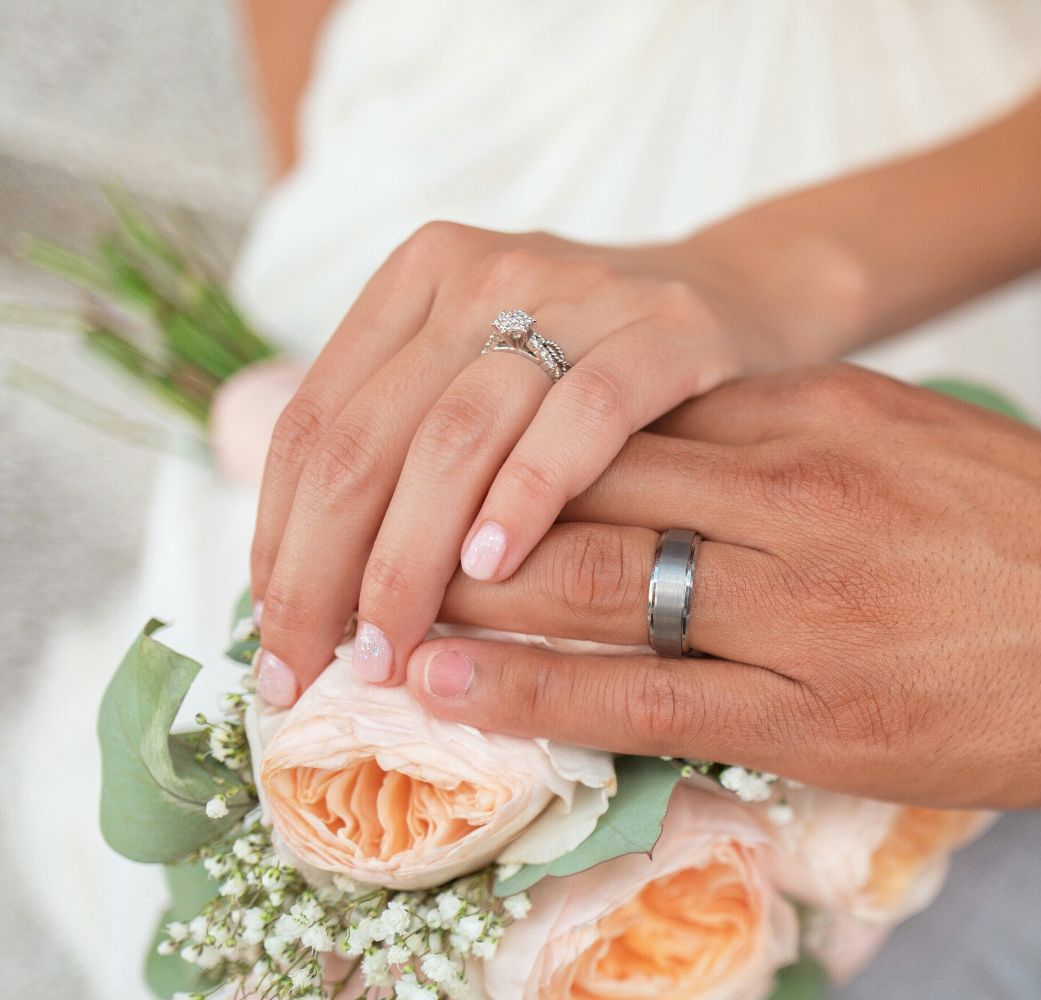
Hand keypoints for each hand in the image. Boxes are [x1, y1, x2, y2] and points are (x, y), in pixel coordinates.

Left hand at [249, 223, 841, 705]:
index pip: (315, 424)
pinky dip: (527, 495)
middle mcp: (483, 274)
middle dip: (325, 569)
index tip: (275, 642)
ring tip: (390, 644)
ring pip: (455, 435)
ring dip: (410, 556)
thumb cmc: (600, 375)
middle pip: (368, 438)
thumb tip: (307, 595)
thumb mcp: (491, 382)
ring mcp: (576, 293)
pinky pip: (581, 417)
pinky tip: (495, 567)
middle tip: (316, 667)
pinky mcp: (665, 329)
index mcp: (419, 281)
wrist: (749, 299)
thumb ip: (410, 451)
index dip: (277, 541)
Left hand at [404, 366, 1040, 808]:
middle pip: (587, 483)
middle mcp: (802, 492)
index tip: (454, 461)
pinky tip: (448, 686)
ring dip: (470, 594)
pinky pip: (647, 697)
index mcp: (829, 413)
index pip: (635, 413)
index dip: (523, 440)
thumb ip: (818, 443)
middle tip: (369, 530)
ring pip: (597, 582)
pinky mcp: (826, 710)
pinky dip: (532, 690)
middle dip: (467, 510)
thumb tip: (710, 457)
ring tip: (369, 609)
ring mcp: (810, 603)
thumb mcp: (937, 442)